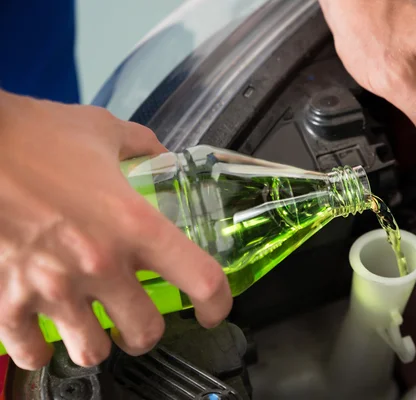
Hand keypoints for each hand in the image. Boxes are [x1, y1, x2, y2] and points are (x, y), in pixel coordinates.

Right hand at [0, 90, 231, 369]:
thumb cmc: (33, 134)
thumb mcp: (101, 129)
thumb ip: (139, 145)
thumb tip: (158, 154)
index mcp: (134, 224)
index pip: (200, 279)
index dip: (216, 303)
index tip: (212, 311)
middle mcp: (100, 265)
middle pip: (146, 332)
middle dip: (146, 330)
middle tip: (137, 317)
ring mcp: (53, 289)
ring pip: (92, 352)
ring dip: (98, 343)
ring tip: (92, 326)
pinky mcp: (6, 301)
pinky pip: (30, 354)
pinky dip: (40, 349)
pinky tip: (42, 332)